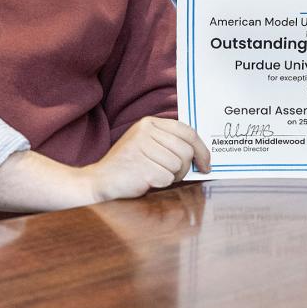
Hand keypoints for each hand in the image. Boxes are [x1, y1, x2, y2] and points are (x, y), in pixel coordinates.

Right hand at [83, 117, 210, 203]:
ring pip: (178, 165)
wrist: (100, 180)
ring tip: (154, 175)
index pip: (187, 131)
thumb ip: (170, 144)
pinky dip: (160, 183)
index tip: (206, 164)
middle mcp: (145, 131)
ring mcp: (142, 146)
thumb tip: (201, 155)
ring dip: (172, 176)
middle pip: (186, 150)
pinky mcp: (140, 165)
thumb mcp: (148, 145)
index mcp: (149, 123)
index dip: (202, 149)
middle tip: (173, 175)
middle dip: (185, 168)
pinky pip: (166, 178)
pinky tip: (146, 180)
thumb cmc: (129, 166)